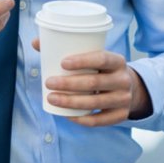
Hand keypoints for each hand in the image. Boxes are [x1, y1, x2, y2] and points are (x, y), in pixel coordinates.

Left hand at [30, 38, 152, 126]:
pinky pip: (99, 120)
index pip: (102, 59)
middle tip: (48, 83)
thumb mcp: (93, 56)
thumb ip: (66, 48)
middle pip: (94, 82)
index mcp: (118, 61)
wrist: (128, 87)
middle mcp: (124, 80)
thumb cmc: (101, 69)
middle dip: (68, 84)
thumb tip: (35, 42)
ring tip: (51, 98)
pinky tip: (67, 115)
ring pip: (95, 103)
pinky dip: (82, 119)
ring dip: (70, 102)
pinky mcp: (121, 115)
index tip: (62, 63)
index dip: (82, 61)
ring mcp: (124, 99)